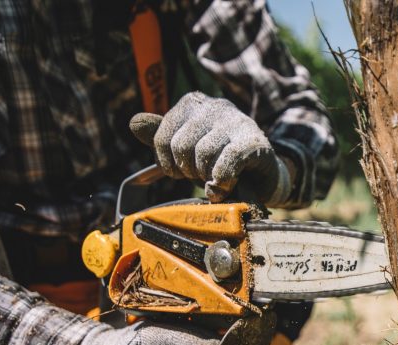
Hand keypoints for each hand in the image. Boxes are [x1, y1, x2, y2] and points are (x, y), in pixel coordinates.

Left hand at [129, 92, 285, 202]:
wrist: (263, 176)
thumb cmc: (220, 162)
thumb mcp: (187, 149)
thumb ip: (161, 137)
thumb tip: (134, 123)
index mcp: (194, 104)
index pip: (162, 135)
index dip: (167, 162)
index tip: (179, 172)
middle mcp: (216, 106)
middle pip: (182, 145)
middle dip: (188, 170)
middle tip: (200, 176)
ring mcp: (238, 121)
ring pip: (204, 153)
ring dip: (206, 177)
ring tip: (215, 180)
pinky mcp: (255, 141)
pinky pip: (227, 161)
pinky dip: (221, 181)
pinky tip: (223, 187)